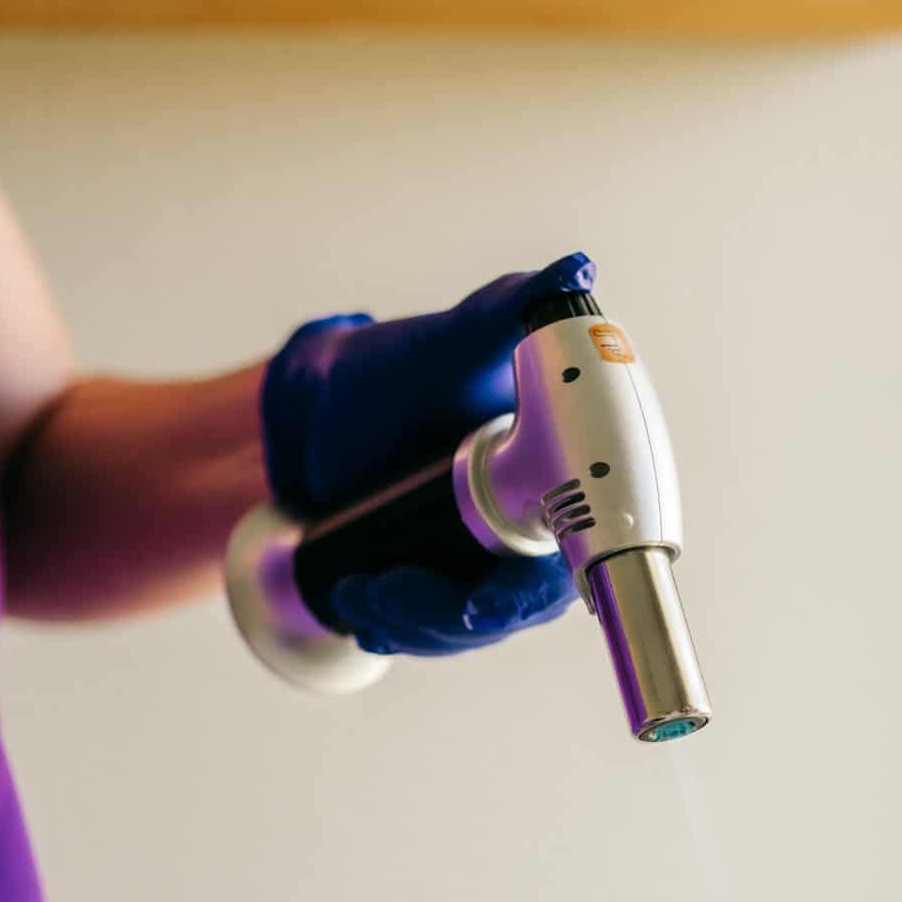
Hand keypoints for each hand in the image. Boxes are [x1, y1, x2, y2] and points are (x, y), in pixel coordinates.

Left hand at [262, 253, 595, 656]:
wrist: (326, 411)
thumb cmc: (398, 367)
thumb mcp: (456, 337)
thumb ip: (515, 305)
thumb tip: (575, 271)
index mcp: (560, 475)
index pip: (571, 555)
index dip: (527, 593)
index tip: (478, 604)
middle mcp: (536, 525)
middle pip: (515, 607)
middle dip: (448, 615)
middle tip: (386, 590)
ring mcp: (490, 560)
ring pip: (470, 628)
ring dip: (414, 624)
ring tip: (355, 592)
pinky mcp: (448, 584)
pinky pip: (438, 630)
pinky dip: (401, 630)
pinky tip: (363, 613)